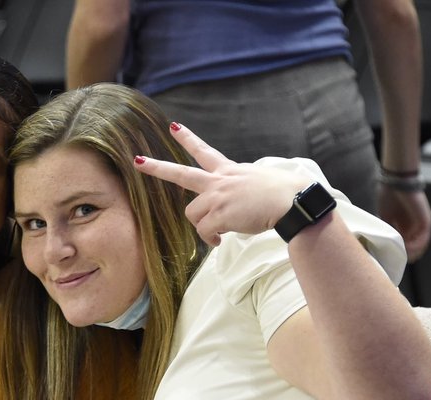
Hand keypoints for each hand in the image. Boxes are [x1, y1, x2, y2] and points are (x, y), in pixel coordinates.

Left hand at [133, 123, 307, 245]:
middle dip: (157, 168)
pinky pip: (205, 232)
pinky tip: (222, 240)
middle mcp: (220, 181)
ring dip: (202, 227)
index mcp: (229, 171)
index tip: (174, 127)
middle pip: (182, 174)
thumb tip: (230, 211)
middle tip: (138, 162)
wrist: (292, 201)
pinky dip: (211, 239)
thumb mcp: (256, 185)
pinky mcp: (220, 214)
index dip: (188, 140)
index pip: (204, 152)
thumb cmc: (282, 195)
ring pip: (192, 215)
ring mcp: (218, 197)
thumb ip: (237, 192)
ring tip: (218, 233)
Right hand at [378, 183, 430, 261]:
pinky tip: (406, 248)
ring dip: (410, 253)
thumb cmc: (389, 196)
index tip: (388, 259)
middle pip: (415, 250)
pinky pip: (423, 240)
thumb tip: (384, 245)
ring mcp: (422, 226)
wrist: (396, 182)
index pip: (405, 247)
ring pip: (420, 247)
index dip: (398, 255)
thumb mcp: (384, 218)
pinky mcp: (426, 222)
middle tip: (394, 260)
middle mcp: (415, 228)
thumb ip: (388, 231)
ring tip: (400, 255)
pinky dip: (415, 246)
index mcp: (405, 227)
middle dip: (405, 257)